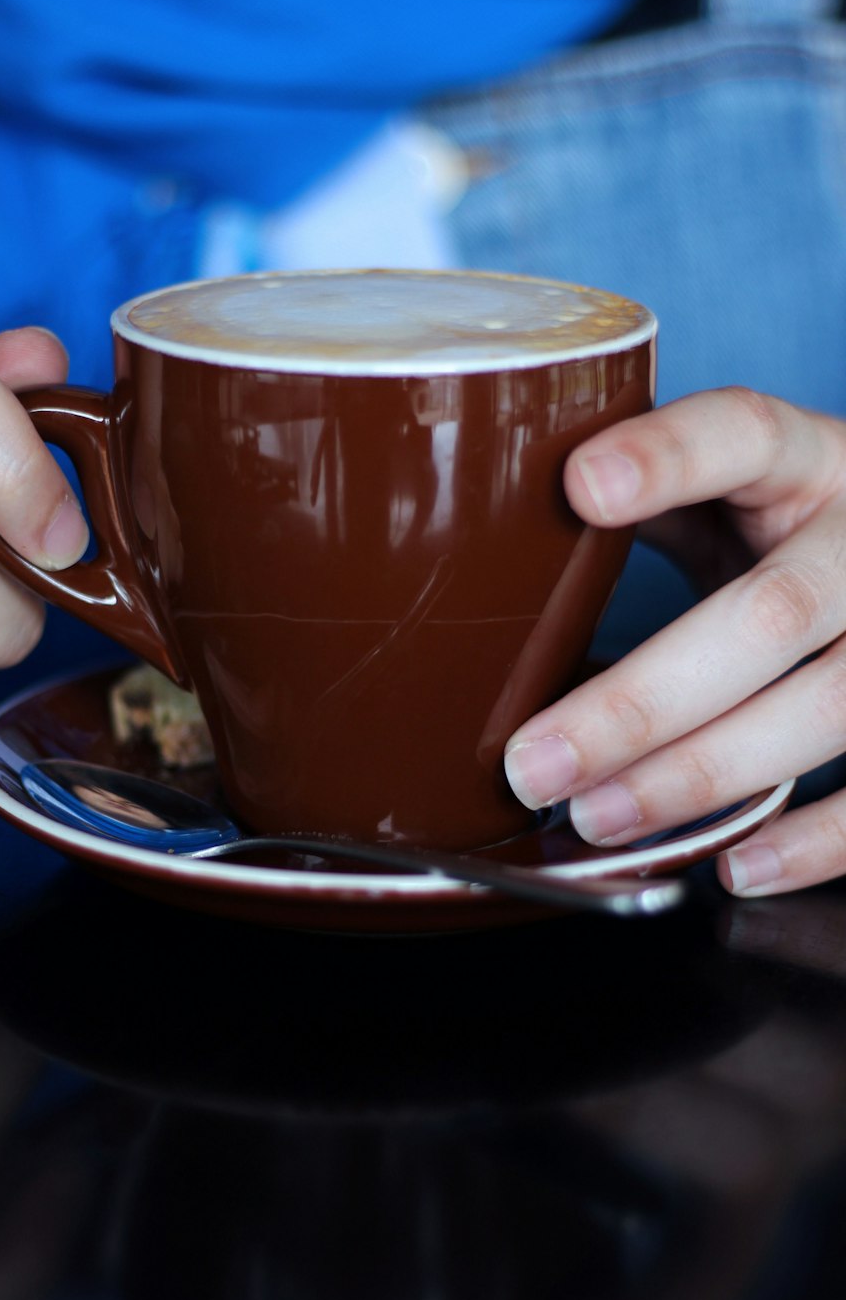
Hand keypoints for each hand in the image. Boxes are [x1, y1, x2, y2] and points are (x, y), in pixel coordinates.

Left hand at [503, 387, 845, 897]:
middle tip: (537, 762)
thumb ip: (638, 504)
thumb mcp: (718, 490)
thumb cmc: (775, 528)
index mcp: (806, 459)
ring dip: (703, 774)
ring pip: (829, 705)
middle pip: (770, 615)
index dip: (668, 459)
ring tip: (599, 817)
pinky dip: (817, 841)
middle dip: (642, 703)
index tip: (580, 489)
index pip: (743, 434)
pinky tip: (737, 866)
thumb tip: (487, 549)